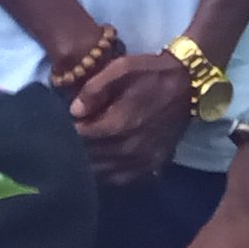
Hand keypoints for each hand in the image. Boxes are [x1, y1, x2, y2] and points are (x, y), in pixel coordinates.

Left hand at [70, 51, 193, 184]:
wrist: (188, 84)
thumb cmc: (150, 72)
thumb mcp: (121, 67)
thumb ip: (94, 88)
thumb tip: (74, 111)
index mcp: (120, 123)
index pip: (81, 137)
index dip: (67, 130)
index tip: (60, 123)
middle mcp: (130, 148)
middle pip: (90, 158)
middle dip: (75, 149)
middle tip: (65, 138)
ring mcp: (143, 161)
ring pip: (104, 174)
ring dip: (89, 164)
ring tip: (80, 151)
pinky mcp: (153, 167)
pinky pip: (122, 180)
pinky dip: (108, 174)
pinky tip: (101, 162)